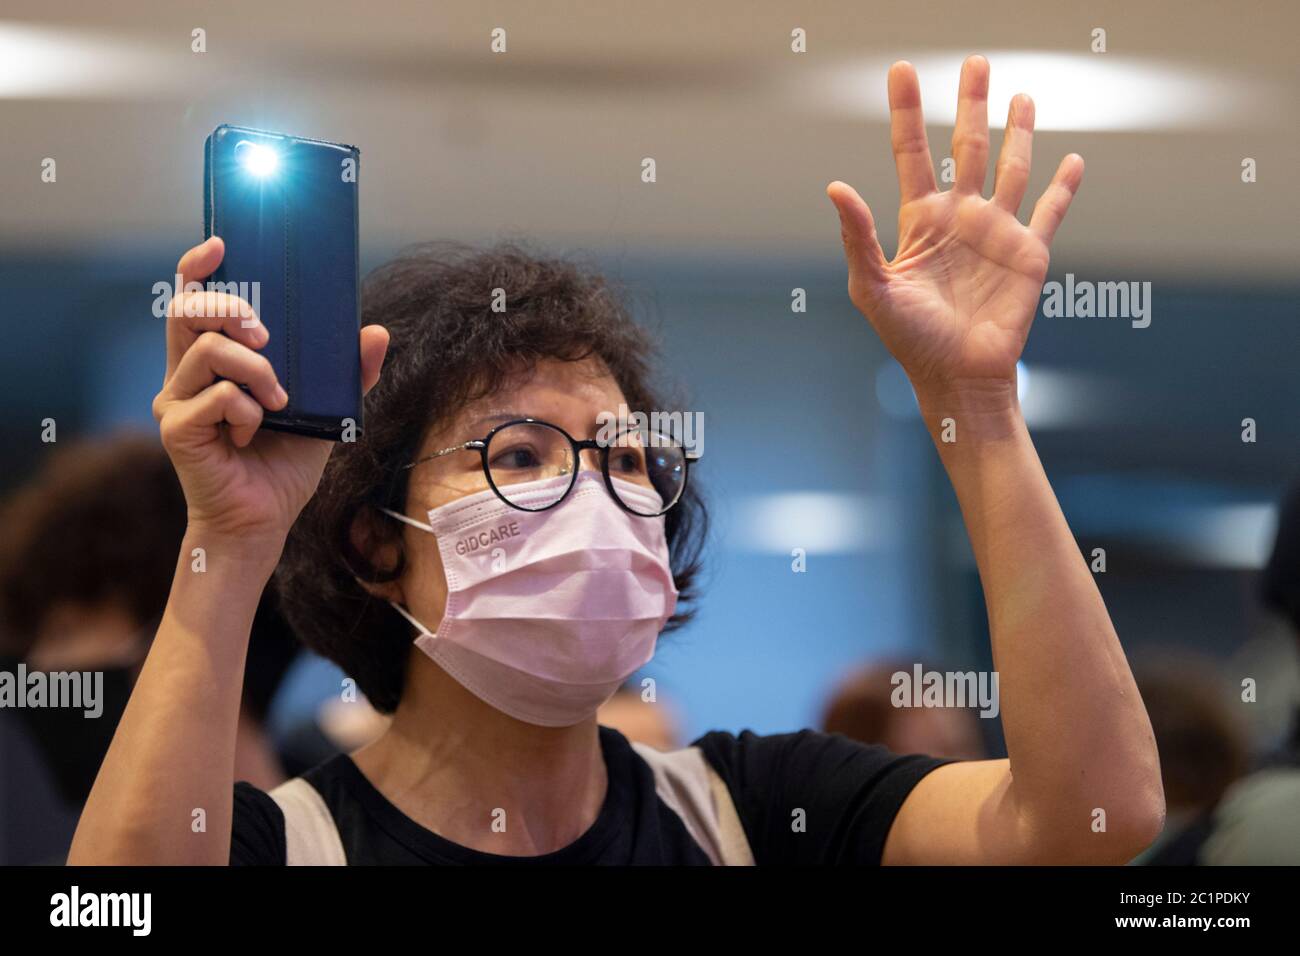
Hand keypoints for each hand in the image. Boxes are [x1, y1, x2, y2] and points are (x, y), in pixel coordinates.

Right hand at [152, 236, 388, 546]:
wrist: (264, 520)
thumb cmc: (284, 464)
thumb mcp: (326, 410)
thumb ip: (349, 373)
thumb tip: (376, 332)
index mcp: (212, 362)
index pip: (193, 301)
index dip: (199, 268)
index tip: (221, 246)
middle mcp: (184, 374)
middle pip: (188, 312)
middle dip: (232, 309)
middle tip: (268, 337)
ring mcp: (176, 400)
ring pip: (208, 351)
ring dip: (256, 370)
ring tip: (279, 400)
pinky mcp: (177, 429)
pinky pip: (215, 397)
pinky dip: (245, 410)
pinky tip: (253, 432)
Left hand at [827, 56, 1082, 395]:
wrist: (957, 377)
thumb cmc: (910, 339)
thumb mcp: (873, 287)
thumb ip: (858, 236)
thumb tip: (835, 186)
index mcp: (919, 221)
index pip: (911, 153)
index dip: (905, 113)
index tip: (901, 71)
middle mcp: (959, 218)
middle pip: (965, 147)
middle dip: (971, 105)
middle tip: (975, 62)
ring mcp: (996, 232)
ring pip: (1011, 168)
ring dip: (1017, 132)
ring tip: (1020, 95)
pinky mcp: (1029, 253)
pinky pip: (1050, 212)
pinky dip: (1064, 186)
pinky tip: (1073, 160)